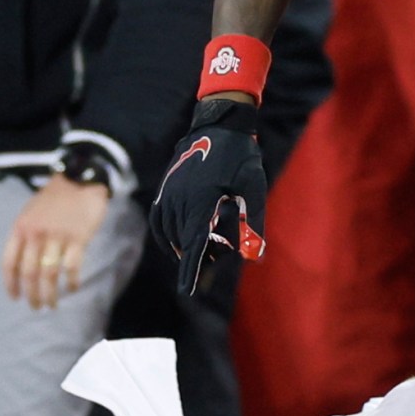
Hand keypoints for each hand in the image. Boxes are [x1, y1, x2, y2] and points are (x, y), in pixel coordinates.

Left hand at [3, 176, 110, 310]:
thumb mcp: (30, 213)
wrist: (79, 180)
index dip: (10, 284)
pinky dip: (72, 281)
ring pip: (49, 274)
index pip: (9, 263)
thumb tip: (20, 264)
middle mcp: (35, 235)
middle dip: (31, 295)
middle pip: (29, 273)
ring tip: (53, 304)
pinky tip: (73, 287)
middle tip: (36, 306)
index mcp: (20, 229)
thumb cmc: (54, 198)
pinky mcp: (77, 239)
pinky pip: (72, 267)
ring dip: (50, 294)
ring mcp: (56, 237)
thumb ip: (24, 236)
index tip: (15, 297)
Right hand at [150, 98, 268, 295]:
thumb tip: (256, 257)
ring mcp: (169, 193)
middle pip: (184, 242)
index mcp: (202, 201)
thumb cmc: (241, 157)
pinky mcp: (165, 188)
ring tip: (206, 251)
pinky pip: (158, 221)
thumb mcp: (254, 187)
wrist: (218, 124)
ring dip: (184, 248)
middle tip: (218, 261)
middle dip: (198, 258)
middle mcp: (180, 199)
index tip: (188, 291)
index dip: (191, 270)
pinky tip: (176, 245)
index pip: (194, 244)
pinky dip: (165, 237)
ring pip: (170, 234)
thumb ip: (254, 223)